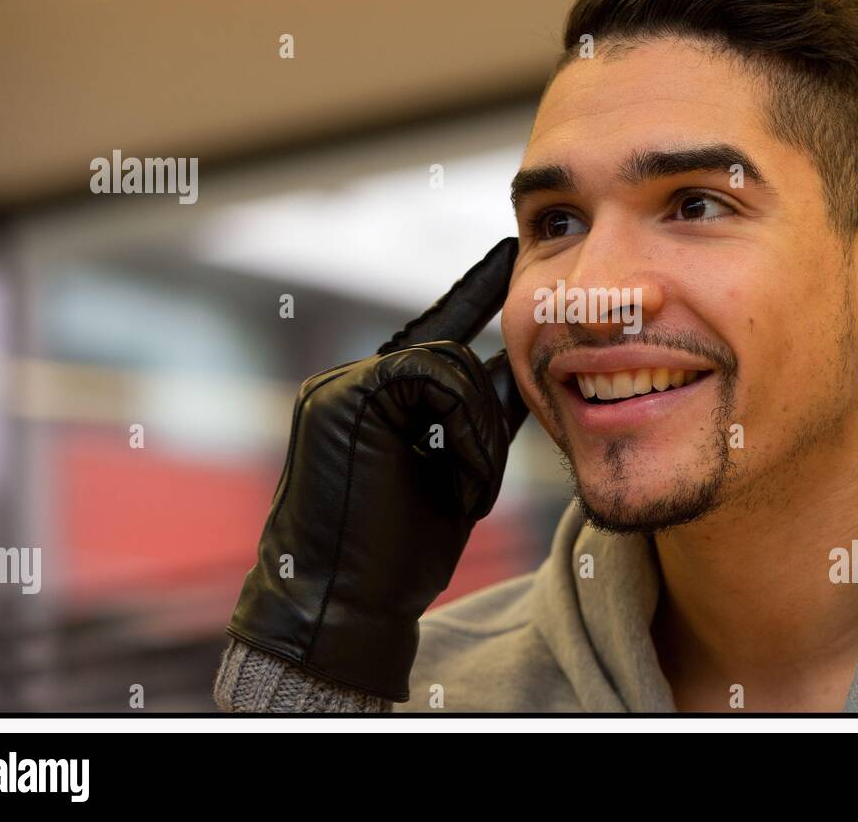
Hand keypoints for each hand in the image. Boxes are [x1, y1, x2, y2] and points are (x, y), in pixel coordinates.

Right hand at [225, 238, 526, 701]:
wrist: (346, 607)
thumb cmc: (396, 555)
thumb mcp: (457, 472)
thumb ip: (478, 416)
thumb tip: (516, 365)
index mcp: (376, 401)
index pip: (435, 332)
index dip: (472, 292)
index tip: (505, 251)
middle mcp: (352, 384)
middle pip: (453, 353)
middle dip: (486, 421)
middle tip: (473, 490)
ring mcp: (341, 385)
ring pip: (450, 361)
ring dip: (479, 436)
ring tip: (464, 494)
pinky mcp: (343, 395)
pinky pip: (434, 374)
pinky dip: (465, 429)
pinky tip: (458, 482)